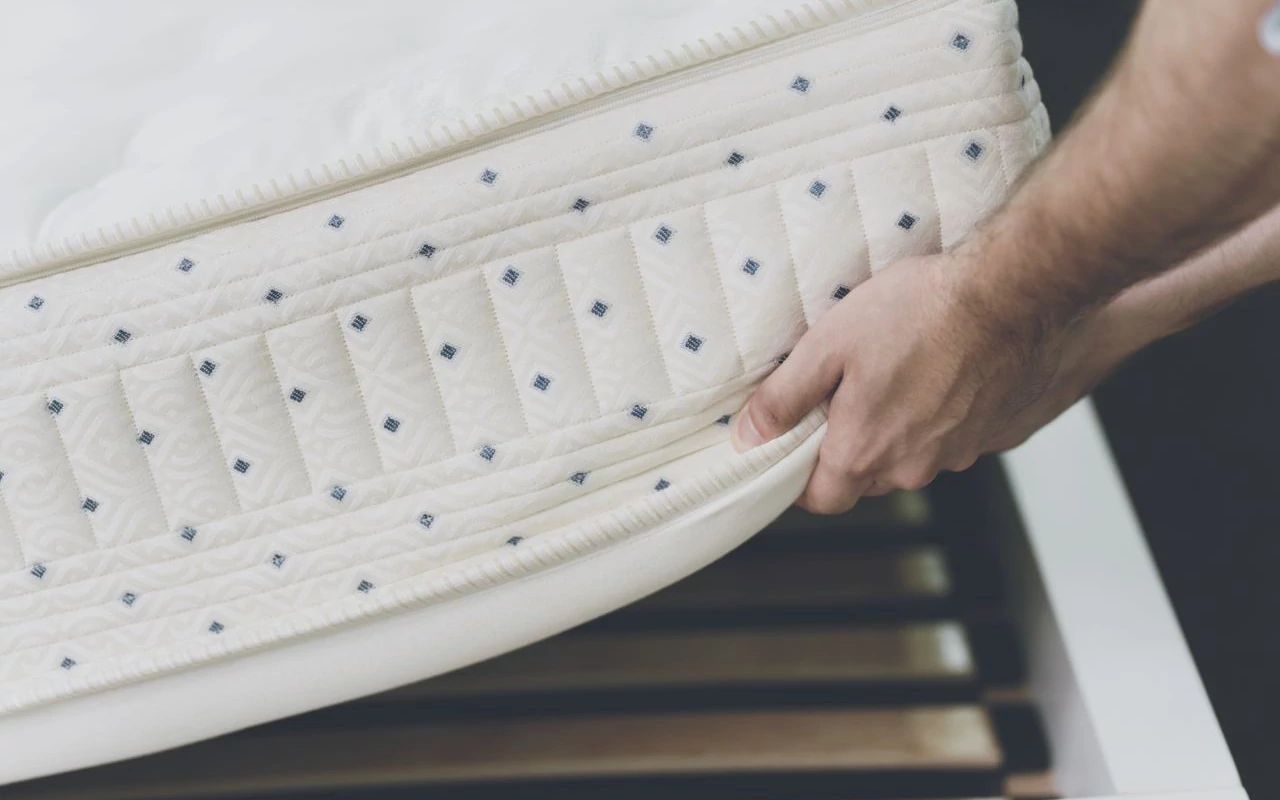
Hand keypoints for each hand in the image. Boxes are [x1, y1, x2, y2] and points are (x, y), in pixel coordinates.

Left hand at [730, 251, 1069, 512]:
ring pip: (909, 460)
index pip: (821, 498)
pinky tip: (934, 376)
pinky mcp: (991, 435)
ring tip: (892, 376)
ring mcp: (958, 454)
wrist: (1011, 294)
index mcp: (865, 452)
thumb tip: (749, 434)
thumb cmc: (921, 312)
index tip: (794, 448)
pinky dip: (936, 419)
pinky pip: (949, 440)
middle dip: (846, 450)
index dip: (801, 478)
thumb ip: (784, 397)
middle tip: (840, 397)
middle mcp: (913, 467)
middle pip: (864, 480)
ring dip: (894, 432)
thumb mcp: (828, 344)